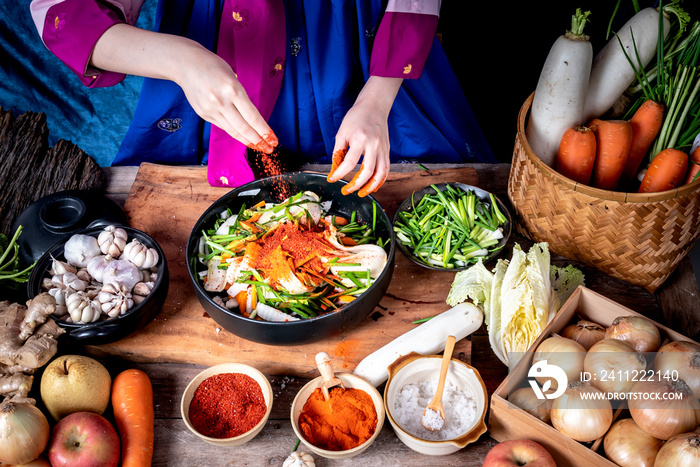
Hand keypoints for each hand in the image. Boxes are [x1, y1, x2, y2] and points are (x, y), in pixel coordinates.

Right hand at [177, 47, 275, 152]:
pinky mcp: (203, 114)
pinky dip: (234, 132)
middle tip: (268, 149)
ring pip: (233, 131)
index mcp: (233, 89)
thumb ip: (241, 97)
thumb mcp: (233, 77)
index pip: (253, 117)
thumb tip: (252, 117)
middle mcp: (222, 101)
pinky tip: (243, 136)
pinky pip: (223, 126)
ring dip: (247, 141)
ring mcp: (211, 109)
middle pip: (244, 128)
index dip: (264, 131)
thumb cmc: (213, 67)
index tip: (273, 139)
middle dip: (258, 141)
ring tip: (258, 146)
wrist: (186, 64)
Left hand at [328, 77, 402, 195]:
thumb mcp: (342, 132)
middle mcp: (374, 145)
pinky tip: (372, 186)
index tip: (332, 179)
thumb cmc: (356, 118)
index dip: (340, 174)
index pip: (349, 162)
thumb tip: (334, 170)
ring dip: (371, 187)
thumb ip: (338, 152)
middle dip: (356, 185)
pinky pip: (386, 170)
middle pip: (367, 171)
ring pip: (380, 174)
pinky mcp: (387, 151)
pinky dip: (380, 180)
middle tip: (346, 191)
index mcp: (360, 139)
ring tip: (361, 193)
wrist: (374, 107)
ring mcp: (383, 149)